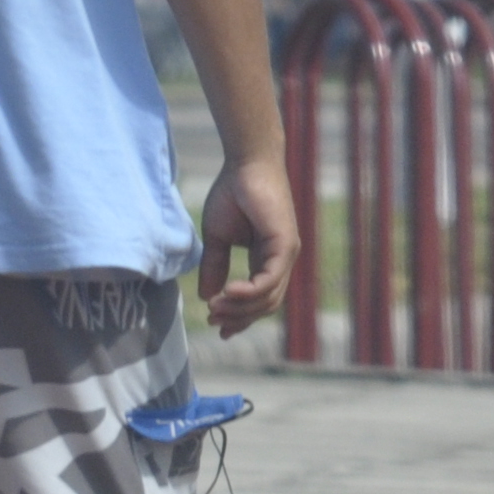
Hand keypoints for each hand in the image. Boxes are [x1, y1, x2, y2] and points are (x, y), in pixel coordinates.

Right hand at [196, 155, 300, 337]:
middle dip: (238, 317)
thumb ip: (215, 267)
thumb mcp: (217, 238)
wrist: (245, 164)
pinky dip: (249, 292)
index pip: (259, 299)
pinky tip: (228, 293)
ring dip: (240, 308)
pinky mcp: (286, 245)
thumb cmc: (232, 193)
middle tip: (213, 320)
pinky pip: (269, 280)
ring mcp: (286, 253)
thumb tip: (207, 297)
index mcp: (267, 259)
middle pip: (265, 305)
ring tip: (215, 308)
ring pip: (268, 298)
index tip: (219, 329)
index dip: (240, 317)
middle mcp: (281, 260)